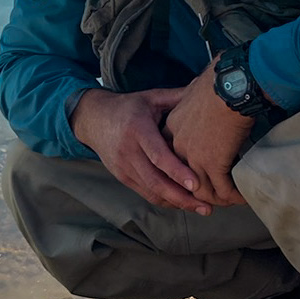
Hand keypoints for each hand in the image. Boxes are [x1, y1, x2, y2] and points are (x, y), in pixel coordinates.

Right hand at [70, 84, 212, 214]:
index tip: (196, 184)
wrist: (93, 119)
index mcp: (137, 130)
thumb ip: (177, 97)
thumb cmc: (127, 107)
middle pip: (156, 181)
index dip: (177, 172)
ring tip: (200, 209)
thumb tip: (207, 89)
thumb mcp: (150, 98)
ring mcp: (123, 167)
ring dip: (176, 203)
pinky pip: (145, 193)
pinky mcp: (122, 177)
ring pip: (151, 191)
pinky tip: (182, 203)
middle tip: (206, 206)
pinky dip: (164, 201)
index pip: (158, 156)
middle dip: (182, 197)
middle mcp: (128, 152)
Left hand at [162, 62, 252, 207]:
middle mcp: (178, 145)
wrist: (230, 87)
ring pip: (201, 189)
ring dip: (217, 198)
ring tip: (231, 199)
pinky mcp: (213, 164)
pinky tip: (244, 197)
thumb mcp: (195, 89)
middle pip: (182, 178)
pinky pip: (223, 189)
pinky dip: (234, 196)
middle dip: (196, 192)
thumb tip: (200, 89)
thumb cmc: (219, 81)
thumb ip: (193, 95)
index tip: (196, 174)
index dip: (184, 168)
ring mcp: (194, 157)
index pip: (171, 156)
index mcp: (172, 127)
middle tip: (212, 197)